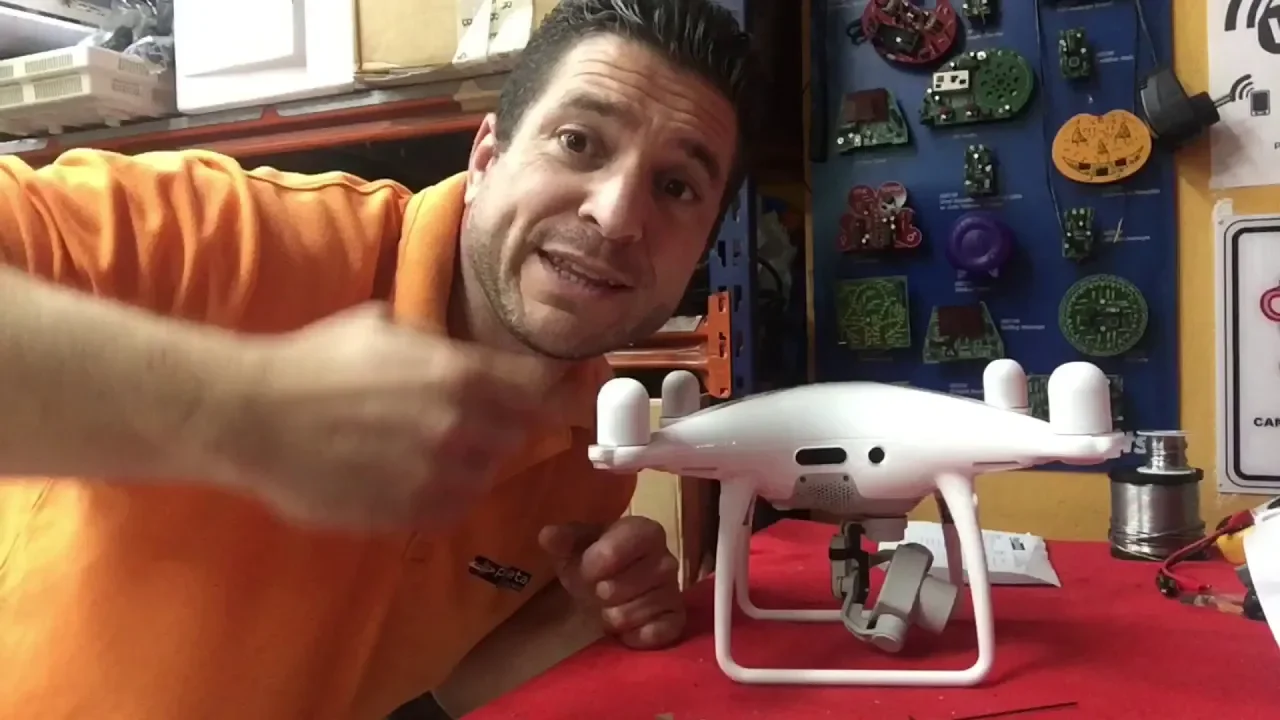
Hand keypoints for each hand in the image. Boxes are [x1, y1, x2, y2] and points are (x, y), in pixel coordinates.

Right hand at [210, 302, 559, 530]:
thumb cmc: (313, 362)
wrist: (252, 414)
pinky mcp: (410, 512)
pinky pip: (451, 506)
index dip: (565, 392)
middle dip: (500, 425)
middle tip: (459, 418)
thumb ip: (439, 347)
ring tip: (418, 445)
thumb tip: (468, 356)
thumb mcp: (385, 328)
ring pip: (486, 473)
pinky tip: (402, 473)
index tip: (579, 395)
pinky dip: (441, 492)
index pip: (541, 390)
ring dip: (468, 460)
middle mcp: (460, 425)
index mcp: (459, 373)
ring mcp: (436, 473)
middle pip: (516, 433)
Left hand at [538, 517, 685, 648]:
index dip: (594, 564)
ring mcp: (674, 590)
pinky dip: (635, 636)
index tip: (586, 571)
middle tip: (599, 592)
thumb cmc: (592, 562)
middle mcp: (666, 558)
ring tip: (611, 609)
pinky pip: (657, 633)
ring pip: (637, 611)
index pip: (617, 549)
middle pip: (625, 585)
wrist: (606, 588)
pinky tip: (628, 628)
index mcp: (644, 531)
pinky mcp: (677, 619)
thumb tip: (547, 536)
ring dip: (615, 617)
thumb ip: (563, 539)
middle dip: (603, 595)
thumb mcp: (572, 547)